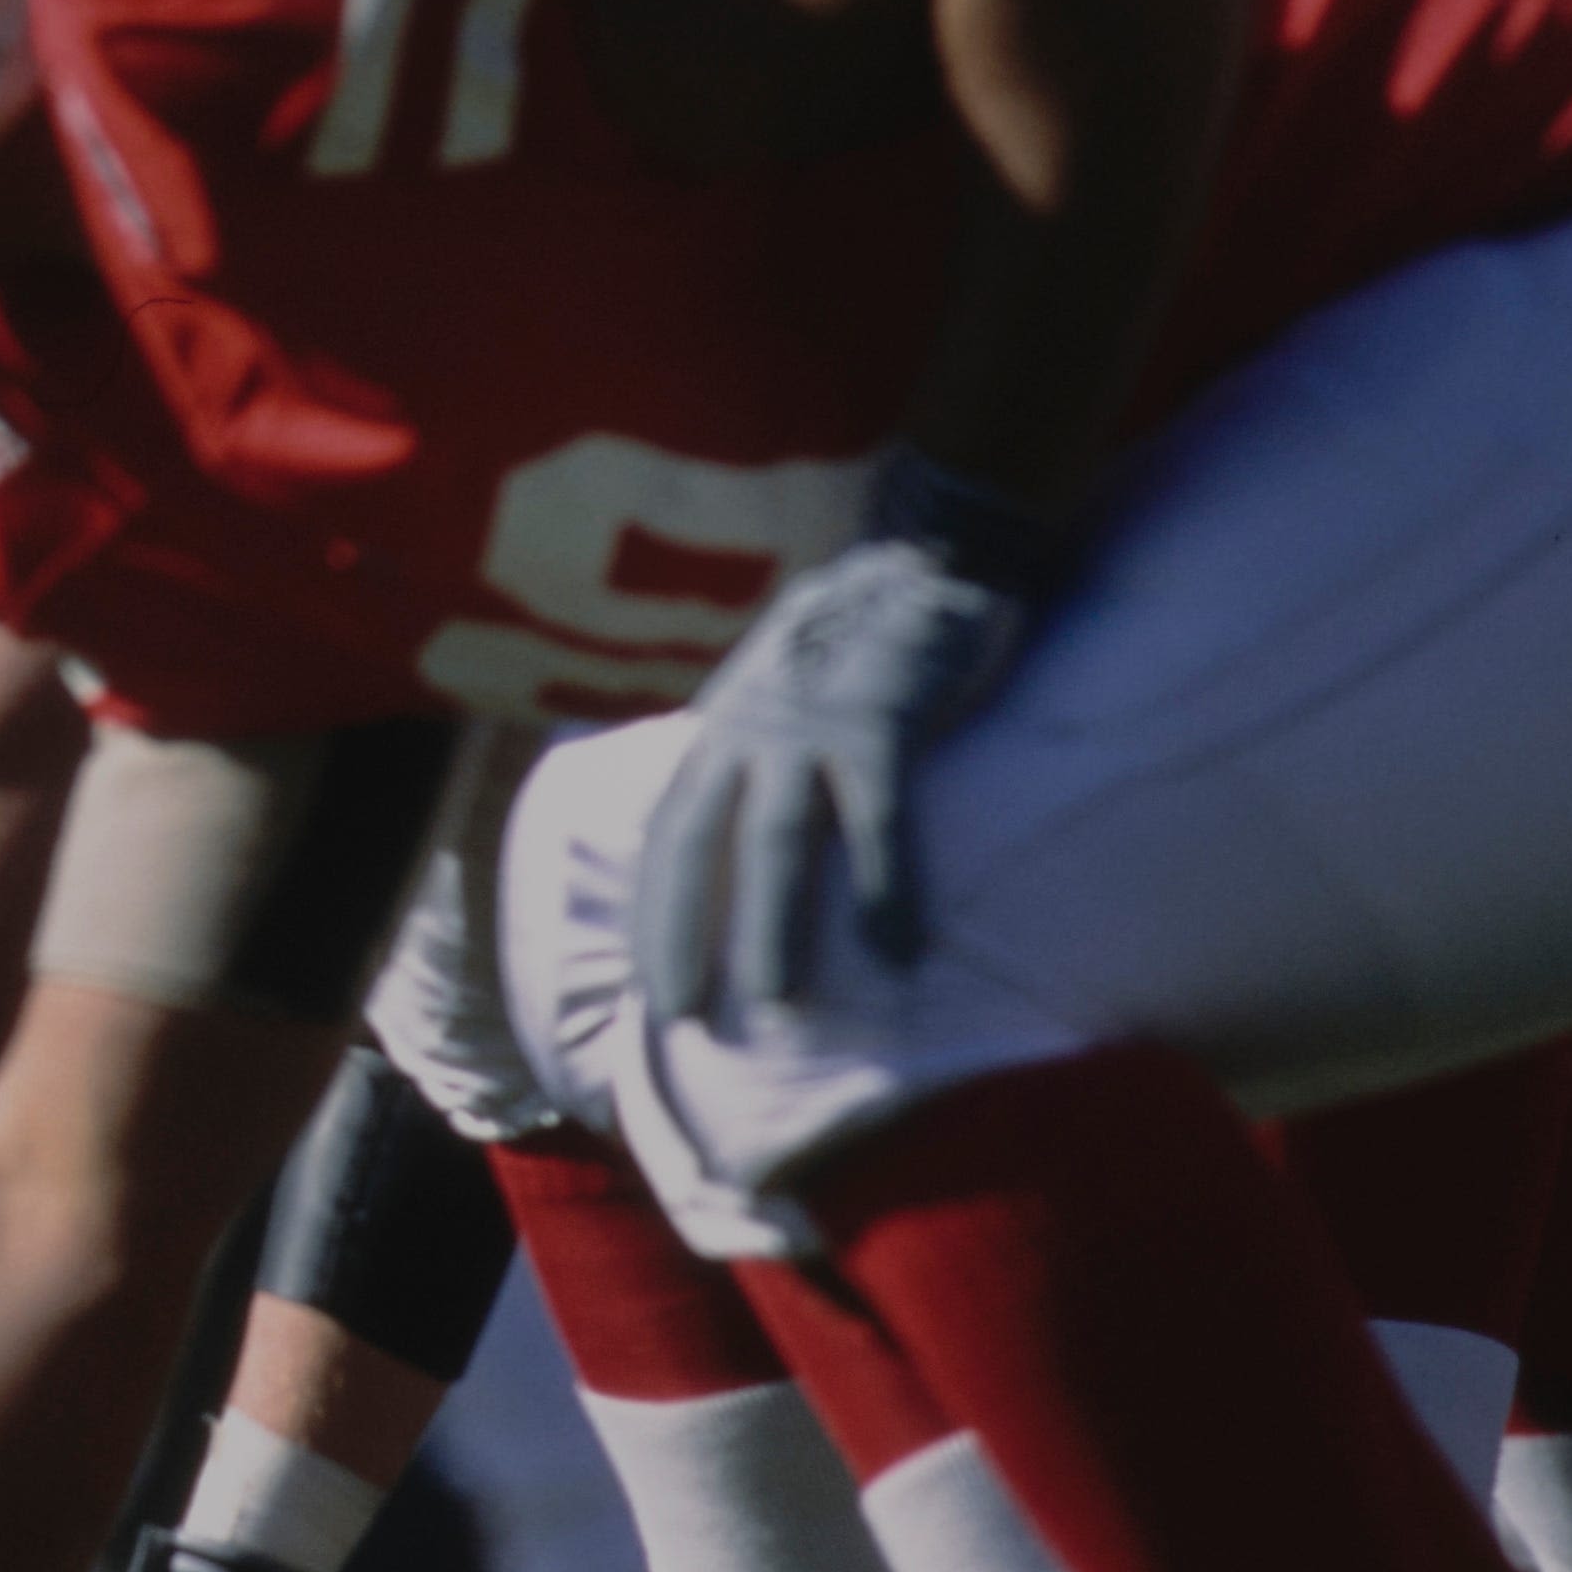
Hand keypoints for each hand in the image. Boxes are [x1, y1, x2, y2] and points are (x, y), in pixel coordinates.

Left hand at [635, 452, 1045, 1020]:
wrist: (924, 554)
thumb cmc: (854, 645)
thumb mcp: (780, 696)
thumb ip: (757, 762)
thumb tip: (739, 845)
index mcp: (720, 730)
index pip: (667, 831)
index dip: (653, 909)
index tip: (647, 987)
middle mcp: (746, 729)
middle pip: (695, 842)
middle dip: (679, 929)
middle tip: (677, 1016)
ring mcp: (809, 725)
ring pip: (777, 842)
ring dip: (771, 928)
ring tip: (774, 1006)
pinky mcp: (880, 718)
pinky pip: (880, 818)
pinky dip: (886, 887)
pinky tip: (900, 951)